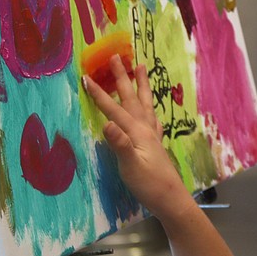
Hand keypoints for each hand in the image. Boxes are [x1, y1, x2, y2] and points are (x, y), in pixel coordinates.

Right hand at [82, 54, 193, 223]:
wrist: (170, 198)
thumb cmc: (148, 184)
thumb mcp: (130, 166)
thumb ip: (120, 144)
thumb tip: (107, 123)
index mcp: (136, 132)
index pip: (114, 109)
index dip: (99, 94)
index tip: (86, 77)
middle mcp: (145, 129)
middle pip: (131, 98)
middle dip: (123, 77)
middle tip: (117, 57)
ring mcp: (152, 135)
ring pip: (144, 103)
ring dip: (140, 85)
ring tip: (141, 67)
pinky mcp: (155, 143)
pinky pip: (151, 116)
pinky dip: (148, 106)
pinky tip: (149, 107)